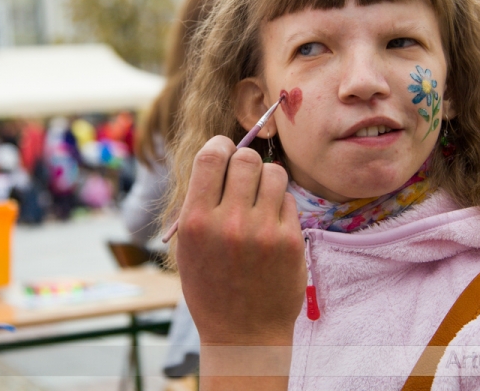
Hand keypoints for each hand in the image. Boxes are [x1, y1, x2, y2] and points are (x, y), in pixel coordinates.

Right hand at [176, 135, 305, 348]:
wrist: (243, 334)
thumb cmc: (210, 286)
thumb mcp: (188, 246)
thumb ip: (199, 202)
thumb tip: (220, 156)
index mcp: (196, 221)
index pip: (211, 156)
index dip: (220, 145)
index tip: (224, 150)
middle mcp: (229, 222)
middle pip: (246, 158)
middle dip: (244, 160)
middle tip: (243, 176)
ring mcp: (263, 231)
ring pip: (274, 173)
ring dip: (266, 179)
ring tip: (259, 197)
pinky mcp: (290, 241)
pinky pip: (288, 200)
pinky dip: (279, 205)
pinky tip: (270, 224)